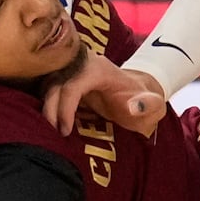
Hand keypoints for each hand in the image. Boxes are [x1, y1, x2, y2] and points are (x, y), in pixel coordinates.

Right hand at [42, 52, 165, 138]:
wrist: (139, 96)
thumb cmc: (144, 101)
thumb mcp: (154, 106)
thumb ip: (148, 105)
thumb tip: (132, 106)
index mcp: (100, 69)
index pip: (73, 85)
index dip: (66, 108)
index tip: (65, 131)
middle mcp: (83, 66)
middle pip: (55, 84)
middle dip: (49, 109)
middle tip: (52, 134)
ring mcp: (73, 73)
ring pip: (48, 87)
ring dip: (45, 109)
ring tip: (49, 132)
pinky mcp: (67, 82)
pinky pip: (49, 91)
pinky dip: (47, 107)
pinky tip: (50, 125)